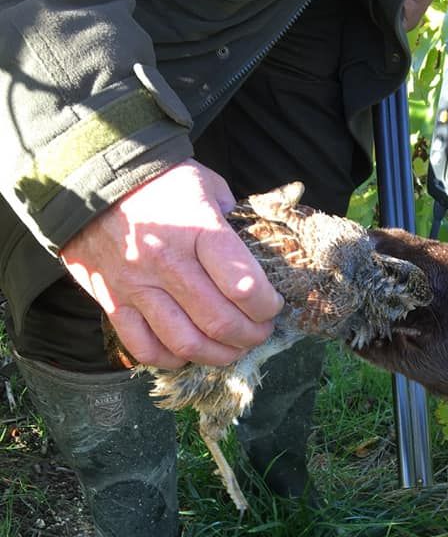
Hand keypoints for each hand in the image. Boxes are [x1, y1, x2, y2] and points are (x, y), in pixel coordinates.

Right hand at [60, 159, 283, 368]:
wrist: (87, 177)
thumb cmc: (156, 180)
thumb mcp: (205, 182)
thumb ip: (232, 217)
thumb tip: (252, 249)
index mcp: (198, 229)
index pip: (244, 287)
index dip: (267, 306)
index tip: (272, 305)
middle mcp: (167, 263)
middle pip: (220, 322)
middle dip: (251, 335)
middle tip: (259, 331)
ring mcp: (137, 286)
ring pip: (187, 344)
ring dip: (219, 355)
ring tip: (232, 347)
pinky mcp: (112, 302)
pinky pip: (145, 348)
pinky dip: (172, 359)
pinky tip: (188, 351)